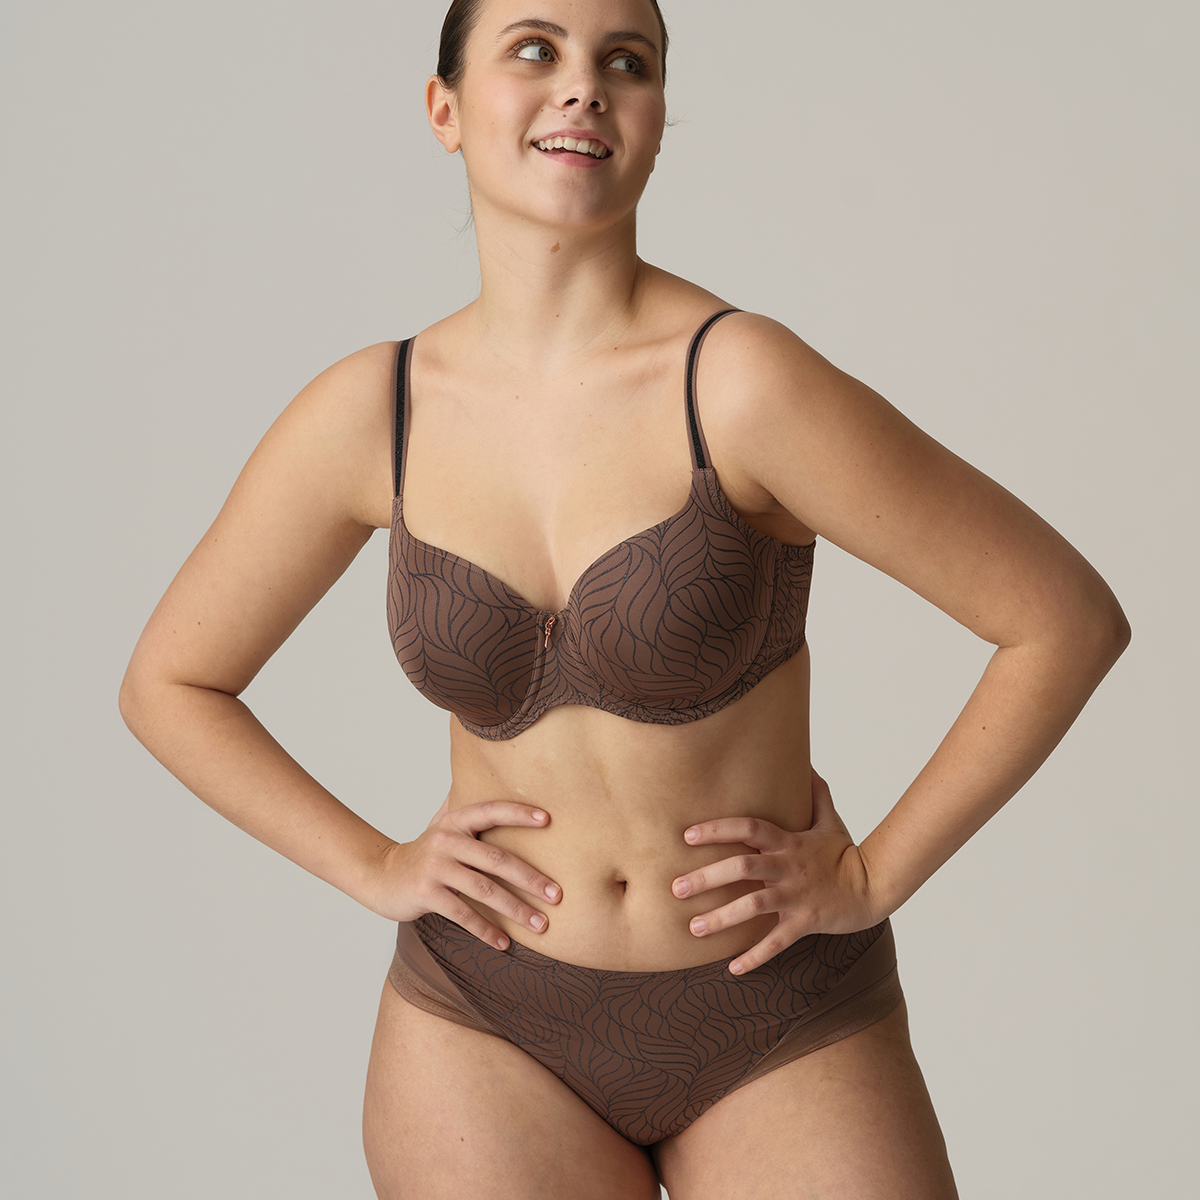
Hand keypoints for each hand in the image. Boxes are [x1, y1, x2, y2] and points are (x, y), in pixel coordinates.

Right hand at [368, 800, 560, 949]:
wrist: (379, 875)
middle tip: (557, 895)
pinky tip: (504, 943)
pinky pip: (462, 914)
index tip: (548, 820)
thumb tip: (499, 783)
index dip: (518, 813)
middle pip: (496, 859)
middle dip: (530, 878)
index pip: (490, 811)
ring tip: (540, 924)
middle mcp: (446, 840)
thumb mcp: (443, 827)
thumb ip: (468, 813)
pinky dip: (486, 930)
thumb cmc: (424, 853)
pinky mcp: (425, 893)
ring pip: (484, 889)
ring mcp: (435, 867)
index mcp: (455, 822)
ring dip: (515, 909)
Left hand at [671, 769, 881, 974]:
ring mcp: (796, 896)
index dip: (718, 830)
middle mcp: (787, 868)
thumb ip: (815, 793)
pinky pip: (777, 942)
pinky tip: (733, 969)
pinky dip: (755, 957)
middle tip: (676, 888)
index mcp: (788, 842)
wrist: (874, 886)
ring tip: (694, 928)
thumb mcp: (830, 820)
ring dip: (722, 919)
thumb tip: (808, 764)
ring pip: (754, 906)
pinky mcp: (805, 922)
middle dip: (707, 878)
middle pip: (742, 867)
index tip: (687, 835)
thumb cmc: (846, 853)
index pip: (748, 828)